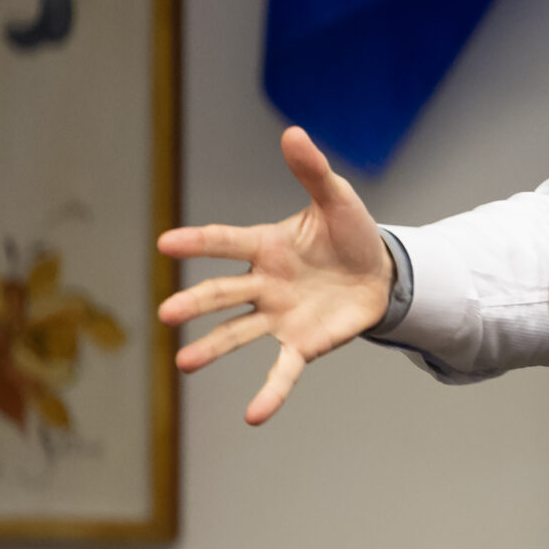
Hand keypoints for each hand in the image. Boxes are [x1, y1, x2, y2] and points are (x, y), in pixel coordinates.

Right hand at [156, 126, 392, 424]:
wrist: (381, 276)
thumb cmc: (351, 234)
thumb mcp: (338, 200)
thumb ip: (313, 171)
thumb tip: (294, 132)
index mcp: (266, 246)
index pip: (225, 242)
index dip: (198, 242)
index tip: (166, 243)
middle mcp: (263, 284)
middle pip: (222, 293)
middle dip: (195, 303)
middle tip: (166, 313)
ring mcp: (278, 317)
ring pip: (237, 334)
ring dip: (211, 349)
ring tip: (182, 364)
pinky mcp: (301, 344)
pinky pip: (281, 371)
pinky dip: (269, 393)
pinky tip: (253, 416)